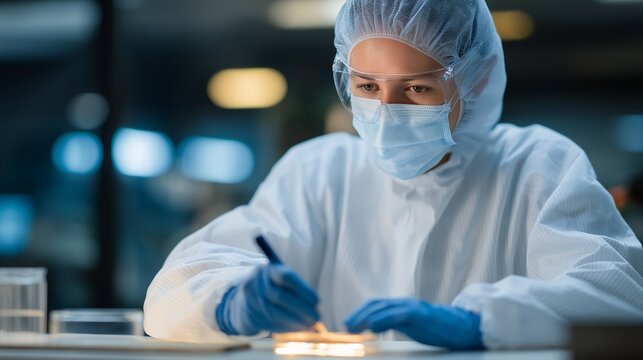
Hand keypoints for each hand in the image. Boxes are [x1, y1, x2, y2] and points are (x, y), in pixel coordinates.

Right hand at [216, 264, 319, 334]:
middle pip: (279, 296)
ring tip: (310, 325)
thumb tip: (315, 307)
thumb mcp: (283, 280)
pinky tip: (297, 328)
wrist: (245, 297)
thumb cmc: (273, 287)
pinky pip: (268, 323)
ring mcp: (249, 299)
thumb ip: (298, 290)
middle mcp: (255, 282)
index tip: (317, 301)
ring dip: (294, 321)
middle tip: (316, 317)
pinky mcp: (248, 315)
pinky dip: (286, 327)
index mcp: (268, 269)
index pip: (286, 276)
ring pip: (273, 312)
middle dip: (300, 308)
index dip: (303, 289)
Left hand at [344, 298, 482, 349]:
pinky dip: (384, 319)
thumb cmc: (439, 328)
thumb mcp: (412, 325)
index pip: (375, 304)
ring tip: (353, 327)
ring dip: (365, 317)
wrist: (465, 327)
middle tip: (346, 327)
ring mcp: (414, 307)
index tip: (348, 323)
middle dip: (358, 314)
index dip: (359, 312)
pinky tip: (373, 327)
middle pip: (376, 304)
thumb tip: (374, 326)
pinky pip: (399, 315)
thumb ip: (395, 322)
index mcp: (402, 306)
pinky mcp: (422, 315)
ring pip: (384, 308)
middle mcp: (405, 303)